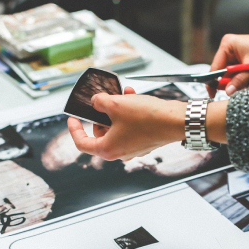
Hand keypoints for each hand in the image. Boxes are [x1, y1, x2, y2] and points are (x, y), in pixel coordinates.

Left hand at [68, 87, 186, 160]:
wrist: (175, 121)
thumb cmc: (148, 118)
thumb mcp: (116, 104)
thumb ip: (99, 102)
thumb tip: (96, 102)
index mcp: (108, 150)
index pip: (82, 143)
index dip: (74, 130)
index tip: (73, 119)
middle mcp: (120, 153)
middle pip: (100, 134)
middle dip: (101, 115)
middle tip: (103, 101)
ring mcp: (133, 149)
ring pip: (116, 128)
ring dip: (117, 110)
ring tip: (122, 95)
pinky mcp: (143, 142)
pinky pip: (129, 128)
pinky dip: (128, 114)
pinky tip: (132, 98)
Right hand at [208, 15, 248, 96]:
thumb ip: (239, 80)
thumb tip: (228, 91)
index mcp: (227, 46)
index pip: (215, 67)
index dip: (213, 82)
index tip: (213, 94)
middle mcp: (229, 51)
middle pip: (223, 74)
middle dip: (234, 82)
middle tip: (245, 84)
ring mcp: (235, 58)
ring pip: (232, 78)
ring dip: (243, 82)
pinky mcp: (242, 64)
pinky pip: (240, 78)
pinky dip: (247, 81)